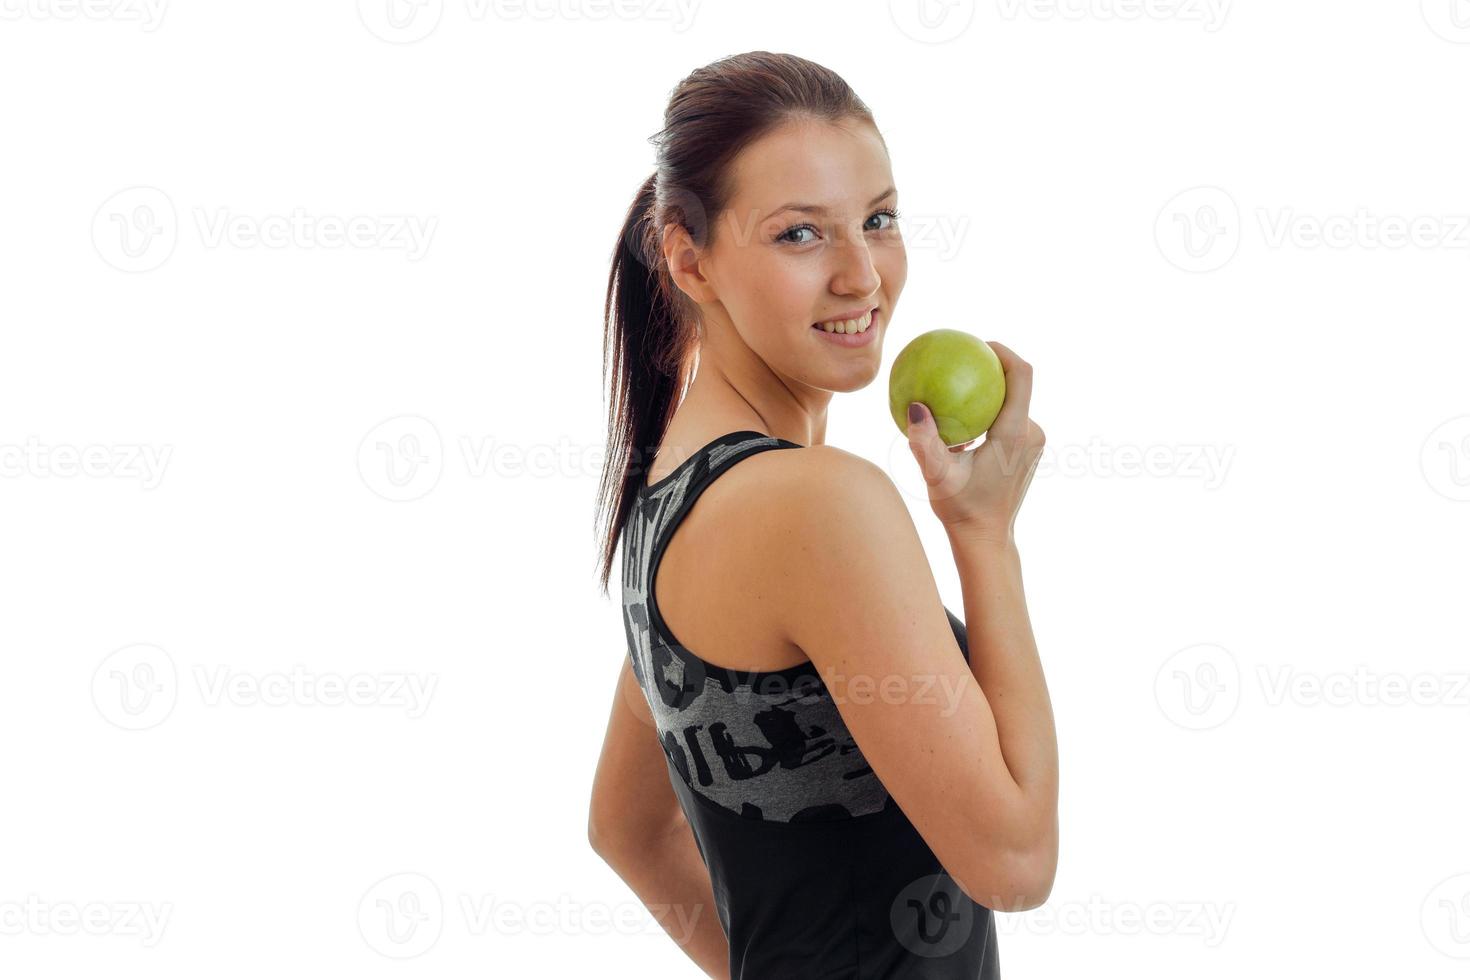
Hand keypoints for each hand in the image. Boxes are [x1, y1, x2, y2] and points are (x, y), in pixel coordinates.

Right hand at [904, 340, 1045, 541]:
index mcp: (1015, 433)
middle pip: (1018, 384)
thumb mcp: (937, 476)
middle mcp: (1030, 434)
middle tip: (958, 359)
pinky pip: (1010, 417)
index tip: (979, 343)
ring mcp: (1032, 443)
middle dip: (991, 368)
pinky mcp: (1027, 451)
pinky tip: (961, 412)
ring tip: (956, 382)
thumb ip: (924, 442)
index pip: (1021, 375)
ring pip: (1013, 402)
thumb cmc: (961, 510)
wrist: (987, 539)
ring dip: (988, 391)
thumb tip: (915, 406)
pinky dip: (988, 409)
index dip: (1005, 351)